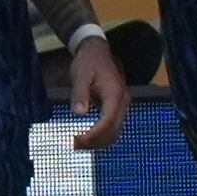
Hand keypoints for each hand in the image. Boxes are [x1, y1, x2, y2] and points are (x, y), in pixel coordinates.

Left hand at [67, 34, 128, 150]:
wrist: (96, 51)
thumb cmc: (88, 62)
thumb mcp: (80, 75)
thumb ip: (80, 94)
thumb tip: (79, 113)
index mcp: (114, 94)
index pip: (107, 122)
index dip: (93, 135)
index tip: (77, 140)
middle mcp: (122, 102)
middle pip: (113, 131)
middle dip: (94, 142)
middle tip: (74, 145)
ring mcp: (122, 106)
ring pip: (114, 132)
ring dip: (98, 142)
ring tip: (78, 143)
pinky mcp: (117, 108)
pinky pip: (112, 127)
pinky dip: (101, 135)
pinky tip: (87, 136)